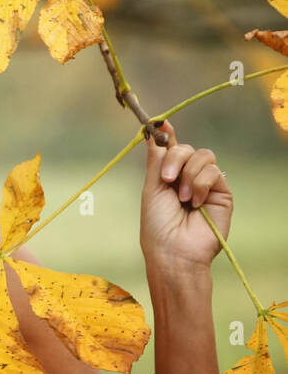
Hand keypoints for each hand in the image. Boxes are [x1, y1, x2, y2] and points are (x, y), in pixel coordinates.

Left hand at [140, 120, 232, 276]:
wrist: (174, 250)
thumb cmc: (157, 224)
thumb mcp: (151, 188)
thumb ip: (156, 159)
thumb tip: (154, 130)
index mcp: (168, 175)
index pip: (170, 148)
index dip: (166, 133)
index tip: (159, 123)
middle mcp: (187, 177)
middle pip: (186, 147)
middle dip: (174, 157)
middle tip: (166, 178)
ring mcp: (206, 184)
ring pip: (203, 156)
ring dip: (188, 174)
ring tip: (182, 197)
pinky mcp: (222, 193)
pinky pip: (214, 172)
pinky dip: (201, 184)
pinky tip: (195, 202)